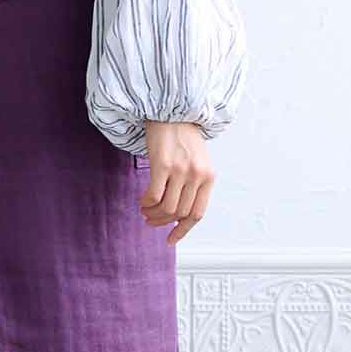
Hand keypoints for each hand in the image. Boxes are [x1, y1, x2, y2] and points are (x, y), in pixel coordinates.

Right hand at [138, 121, 214, 245]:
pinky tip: (142, 201)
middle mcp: (197, 175)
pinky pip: (153, 195)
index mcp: (208, 177)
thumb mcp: (198, 161)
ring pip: (166, 208)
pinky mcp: (163, 165)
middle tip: (150, 220)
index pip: (197, 214)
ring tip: (145, 211)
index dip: (182, 230)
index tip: (170, 239)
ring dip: (153, 214)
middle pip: (179, 213)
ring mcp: (180, 170)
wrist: (173, 112)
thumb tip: (179, 214)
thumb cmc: (183, 137)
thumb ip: (194, 184)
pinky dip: (146, 203)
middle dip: (163, 221)